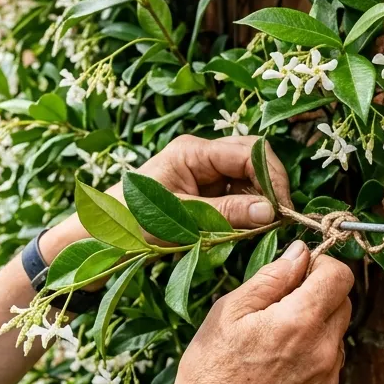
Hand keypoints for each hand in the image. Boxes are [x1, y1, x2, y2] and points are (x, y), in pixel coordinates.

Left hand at [41, 135, 291, 259]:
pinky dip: (247, 208)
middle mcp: (201, 153)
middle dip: (270, 187)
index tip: (283, 210)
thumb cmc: (131, 221)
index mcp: (193, 150)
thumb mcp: (181, 219)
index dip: (272, 178)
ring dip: (259, 200)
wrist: (101, 234)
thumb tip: (270, 212)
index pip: (249, 152)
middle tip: (278, 220)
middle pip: (254, 158)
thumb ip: (226, 213)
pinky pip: (237, 191)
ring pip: (248, 177)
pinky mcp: (204, 188)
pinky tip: (247, 228)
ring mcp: (203, 169)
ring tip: (261, 228)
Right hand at [159, 240, 354, 383]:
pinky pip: (329, 368)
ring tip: (273, 346)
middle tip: (280, 308)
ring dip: (315, 331)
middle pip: (343, 304)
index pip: (341, 276)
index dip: (321, 266)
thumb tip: (301, 252)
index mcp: (299, 321)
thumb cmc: (209, 369)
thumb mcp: (229, 311)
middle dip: (318, 296)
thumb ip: (272, 277)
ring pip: (336, 337)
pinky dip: (311, 362)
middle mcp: (323, 351)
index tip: (299, 272)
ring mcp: (328, 381)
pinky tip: (278, 372)